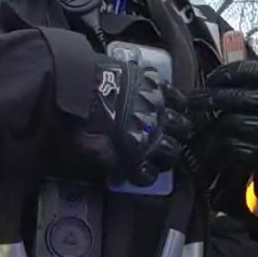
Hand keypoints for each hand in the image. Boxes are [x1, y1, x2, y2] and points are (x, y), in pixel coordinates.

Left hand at [71, 56, 192, 185]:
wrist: (78, 81)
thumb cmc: (76, 118)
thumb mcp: (84, 148)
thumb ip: (104, 161)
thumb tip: (116, 172)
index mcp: (133, 151)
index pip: (149, 174)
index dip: (146, 175)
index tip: (140, 171)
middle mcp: (151, 132)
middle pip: (172, 151)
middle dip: (168, 155)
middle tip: (161, 151)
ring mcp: (157, 108)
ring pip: (181, 126)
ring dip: (179, 131)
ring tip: (175, 130)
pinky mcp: (156, 85)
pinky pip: (177, 96)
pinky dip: (179, 102)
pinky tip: (177, 105)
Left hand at [190, 60, 257, 178]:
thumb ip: (252, 74)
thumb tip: (216, 68)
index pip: (247, 70)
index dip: (222, 75)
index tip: (209, 80)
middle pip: (238, 97)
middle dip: (210, 98)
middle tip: (193, 100)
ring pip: (233, 123)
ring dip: (214, 122)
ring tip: (206, 121)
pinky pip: (237, 146)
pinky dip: (223, 143)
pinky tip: (218, 139)